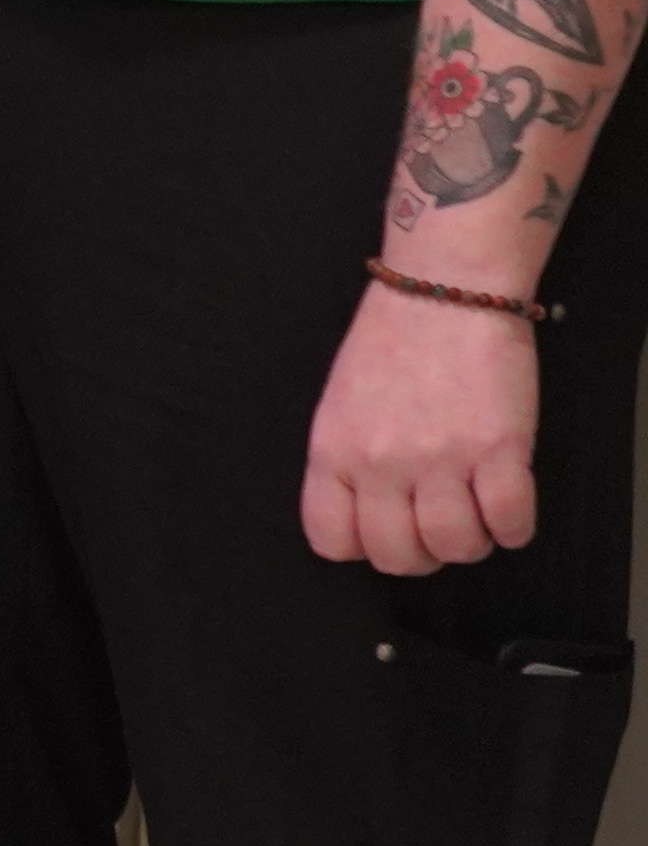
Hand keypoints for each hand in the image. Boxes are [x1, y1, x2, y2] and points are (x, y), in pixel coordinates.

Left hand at [304, 277, 544, 575]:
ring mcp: (440, 458)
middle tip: (438, 522)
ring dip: (472, 541)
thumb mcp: (341, 402)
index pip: (332, 539)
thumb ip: (347, 460)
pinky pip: (511, 524)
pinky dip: (514, 526)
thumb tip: (368, 512)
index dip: (364, 545)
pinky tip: (508, 504)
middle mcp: (380, 462)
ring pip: (457, 548)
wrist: (444, 288)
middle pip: (398, 557)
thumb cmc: (391, 339)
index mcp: (333, 449)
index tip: (387, 527)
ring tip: (475, 508)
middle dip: (423, 553)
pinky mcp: (498, 449)